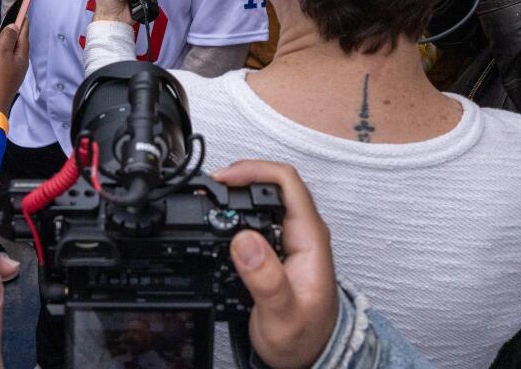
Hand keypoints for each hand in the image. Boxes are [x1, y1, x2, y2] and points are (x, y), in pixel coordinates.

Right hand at [213, 160, 338, 368]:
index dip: (254, 171)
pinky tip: (221, 215)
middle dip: (240, 176)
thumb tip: (244, 240)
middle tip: (209, 187)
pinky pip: (259, 213)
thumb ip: (265, 278)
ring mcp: (292, 237)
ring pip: (266, 196)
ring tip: (211, 196)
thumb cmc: (304, 339)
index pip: (287, 182)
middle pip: (274, 181)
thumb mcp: (282, 315)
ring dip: (238, 191)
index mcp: (310, 239)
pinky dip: (237, 208)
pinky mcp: (280, 245)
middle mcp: (303, 232)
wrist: (310, 355)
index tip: (223, 181)